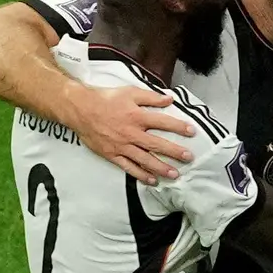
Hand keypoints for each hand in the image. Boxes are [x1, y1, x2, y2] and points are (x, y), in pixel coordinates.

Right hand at [70, 80, 193, 180]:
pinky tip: (152, 180)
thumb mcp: (129, 92)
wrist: (80, 109)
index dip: (178, 126)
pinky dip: (141, 175)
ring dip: (161, 167)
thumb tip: (170, 99)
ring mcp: (122, 146)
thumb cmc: (106, 99)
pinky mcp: (112, 154)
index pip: (162, 122)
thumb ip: (150, 97)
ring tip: (174, 174)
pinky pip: (129, 167)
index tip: (192, 132)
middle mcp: (131, 132)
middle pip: (156, 144)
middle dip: (174, 152)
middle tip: (188, 158)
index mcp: (136, 116)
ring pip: (144, 159)